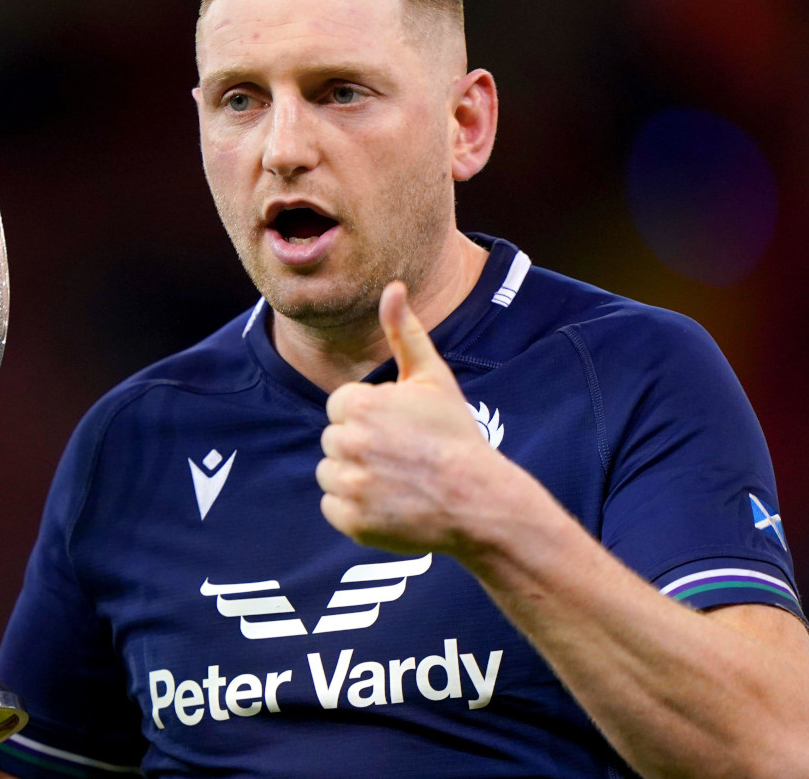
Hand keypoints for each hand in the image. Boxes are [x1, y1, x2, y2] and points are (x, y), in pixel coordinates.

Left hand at [317, 282, 530, 556]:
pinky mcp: (351, 522)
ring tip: (396, 481)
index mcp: (359, 405)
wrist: (479, 501)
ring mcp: (349, 485)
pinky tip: (390, 505)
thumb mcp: (433, 378)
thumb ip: (405, 331)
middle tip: (402, 456)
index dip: (371, 417)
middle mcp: (348, 444)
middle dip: (360, 446)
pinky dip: (356, 510)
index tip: (400, 429)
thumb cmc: (454, 436)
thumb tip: (393, 287)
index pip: (340, 407)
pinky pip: (334, 508)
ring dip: (355, 478)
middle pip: (333, 440)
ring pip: (330, 474)